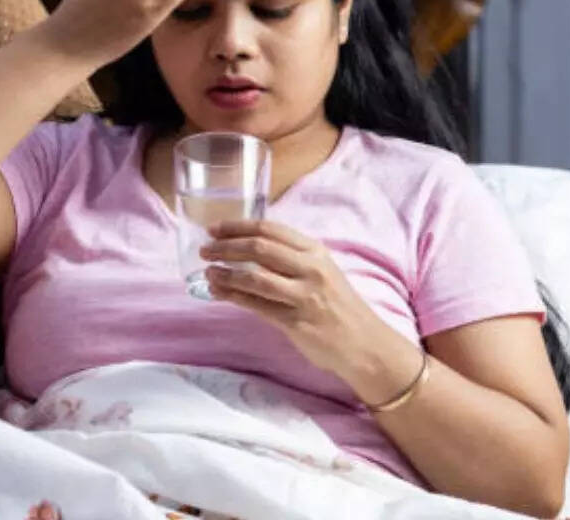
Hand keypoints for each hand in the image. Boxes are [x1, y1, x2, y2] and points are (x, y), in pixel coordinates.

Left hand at [199, 220, 421, 403]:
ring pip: (255, 276)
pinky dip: (232, 296)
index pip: (272, 229)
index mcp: (316, 252)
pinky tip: (218, 292)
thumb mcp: (322, 273)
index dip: (239, 226)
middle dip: (226, 246)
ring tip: (207, 272)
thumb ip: (292, 260)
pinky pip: (257, 305)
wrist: (364, 343)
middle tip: (205, 249)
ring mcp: (304, 295)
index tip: (215, 228)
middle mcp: (312, 269)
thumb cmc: (339, 307)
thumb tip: (249, 250)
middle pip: (260, 248)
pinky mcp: (296, 321)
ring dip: (225, 272)